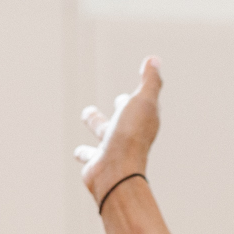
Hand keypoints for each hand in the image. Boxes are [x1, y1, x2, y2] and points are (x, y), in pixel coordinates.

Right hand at [76, 57, 162, 204]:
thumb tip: (154, 60)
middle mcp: (128, 137)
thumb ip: (150, 82)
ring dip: (96, 125)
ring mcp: (112, 151)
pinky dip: (84, 152)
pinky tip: (78, 153)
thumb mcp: (143, 102)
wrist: (116, 173)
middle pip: (122, 119)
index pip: (141, 106)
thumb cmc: (130, 136)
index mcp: (141, 123)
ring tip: (87, 116)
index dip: (138, 98)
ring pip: (102, 135)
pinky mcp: (96, 164)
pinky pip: (89, 156)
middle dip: (119, 109)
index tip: (134, 93)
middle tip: (119, 101)